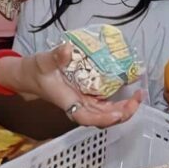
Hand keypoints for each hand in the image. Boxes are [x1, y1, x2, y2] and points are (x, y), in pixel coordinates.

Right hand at [0, 43, 141, 126]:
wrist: (30, 76)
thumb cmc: (35, 71)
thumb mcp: (43, 61)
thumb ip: (55, 57)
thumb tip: (67, 48)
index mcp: (68, 102)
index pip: (86, 118)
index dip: (102, 119)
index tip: (118, 114)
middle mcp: (78, 106)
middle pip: (102, 119)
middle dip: (122, 113)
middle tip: (137, 98)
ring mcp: (84, 103)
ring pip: (106, 113)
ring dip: (124, 108)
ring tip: (138, 95)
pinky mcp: (88, 97)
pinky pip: (106, 104)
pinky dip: (119, 101)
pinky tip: (130, 91)